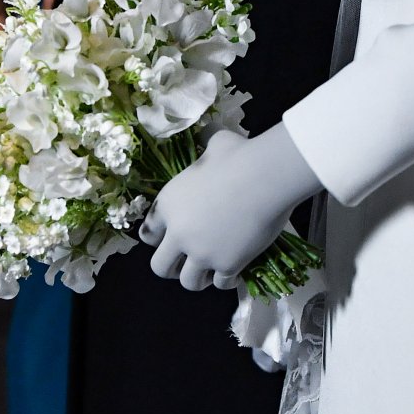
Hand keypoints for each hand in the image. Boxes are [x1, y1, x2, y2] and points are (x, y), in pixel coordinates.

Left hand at [139, 123, 320, 291]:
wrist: (264, 177)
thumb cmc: (238, 156)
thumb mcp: (214, 144)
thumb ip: (206, 145)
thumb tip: (211, 130)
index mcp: (169, 204)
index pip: (148, 233)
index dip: (158, 238)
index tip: (169, 238)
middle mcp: (179, 233)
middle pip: (160, 267)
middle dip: (171, 267)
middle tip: (186, 263)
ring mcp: (202, 253)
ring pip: (189, 282)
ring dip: (198, 278)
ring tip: (210, 272)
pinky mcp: (227, 265)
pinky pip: (221, 284)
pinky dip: (227, 279)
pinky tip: (235, 270)